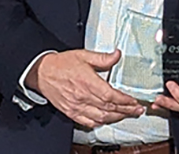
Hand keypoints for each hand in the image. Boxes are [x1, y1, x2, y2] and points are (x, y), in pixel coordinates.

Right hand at [26, 49, 144, 127]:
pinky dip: (99, 123)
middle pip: (109, 108)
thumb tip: (117, 54)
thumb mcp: (84, 55)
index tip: (134, 101)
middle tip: (137, 110)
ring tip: (126, 115)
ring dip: (116, 118)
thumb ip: (102, 58)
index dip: (125, 100)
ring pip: (101, 117)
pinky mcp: (71, 112)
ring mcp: (77, 106)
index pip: (110, 95)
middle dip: (126, 110)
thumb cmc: (61, 64)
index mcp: (88, 82)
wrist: (42, 72)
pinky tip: (107, 120)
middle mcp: (83, 96)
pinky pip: (87, 122)